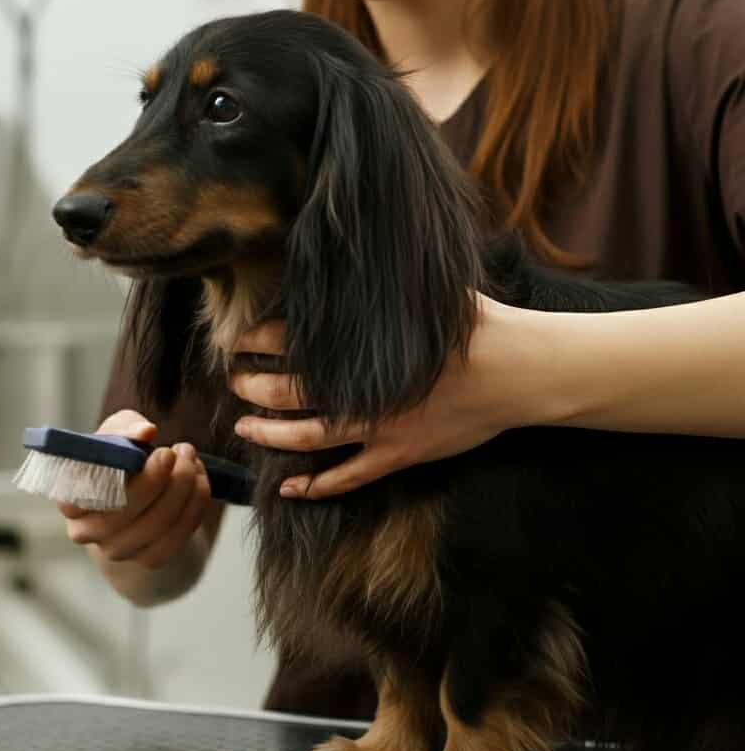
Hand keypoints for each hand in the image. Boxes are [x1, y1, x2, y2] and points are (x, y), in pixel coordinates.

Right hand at [57, 410, 211, 569]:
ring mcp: (116, 550)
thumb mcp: (120, 433)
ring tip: (190, 459)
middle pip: (118, 515)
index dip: (113, 475)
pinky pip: (176, 538)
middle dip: (156, 480)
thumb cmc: (124, 456)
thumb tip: (145, 432)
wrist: (147, 491)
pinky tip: (198, 481)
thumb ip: (127, 427)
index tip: (147, 450)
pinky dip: (194, 506)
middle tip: (177, 452)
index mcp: (69, 498)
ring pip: (154, 526)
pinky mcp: (148, 559)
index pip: (76, 496)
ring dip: (182, 488)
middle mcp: (86, 531)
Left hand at [230, 297, 524, 498]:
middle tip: (233, 378)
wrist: (517, 370)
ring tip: (243, 425)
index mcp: (366, 348)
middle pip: (291, 391)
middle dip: (254, 385)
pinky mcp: (400, 454)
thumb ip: (390, 290)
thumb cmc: (479, 325)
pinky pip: (349, 477)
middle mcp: (365, 390)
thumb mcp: (430, 292)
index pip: (297, 341)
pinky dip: (316, 486)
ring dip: (270, 433)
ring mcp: (381, 428)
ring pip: (308, 437)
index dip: (263, 340)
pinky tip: (288, 489)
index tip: (242, 338)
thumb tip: (362, 261)